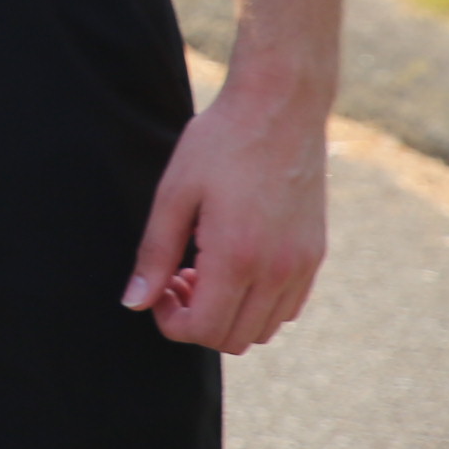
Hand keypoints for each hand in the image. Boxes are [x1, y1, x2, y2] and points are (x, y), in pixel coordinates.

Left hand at [124, 72, 329, 352]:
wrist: (279, 109)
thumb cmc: (219, 144)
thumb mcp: (174, 193)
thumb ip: (154, 254)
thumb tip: (133, 302)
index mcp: (237, 257)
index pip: (204, 329)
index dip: (170, 320)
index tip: (158, 286)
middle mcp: (277, 271)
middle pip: (234, 338)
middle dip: (196, 320)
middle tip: (176, 277)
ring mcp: (302, 266)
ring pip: (263, 329)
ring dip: (228, 314)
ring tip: (202, 268)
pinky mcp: (315, 255)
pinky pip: (287, 308)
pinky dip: (257, 304)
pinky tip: (234, 264)